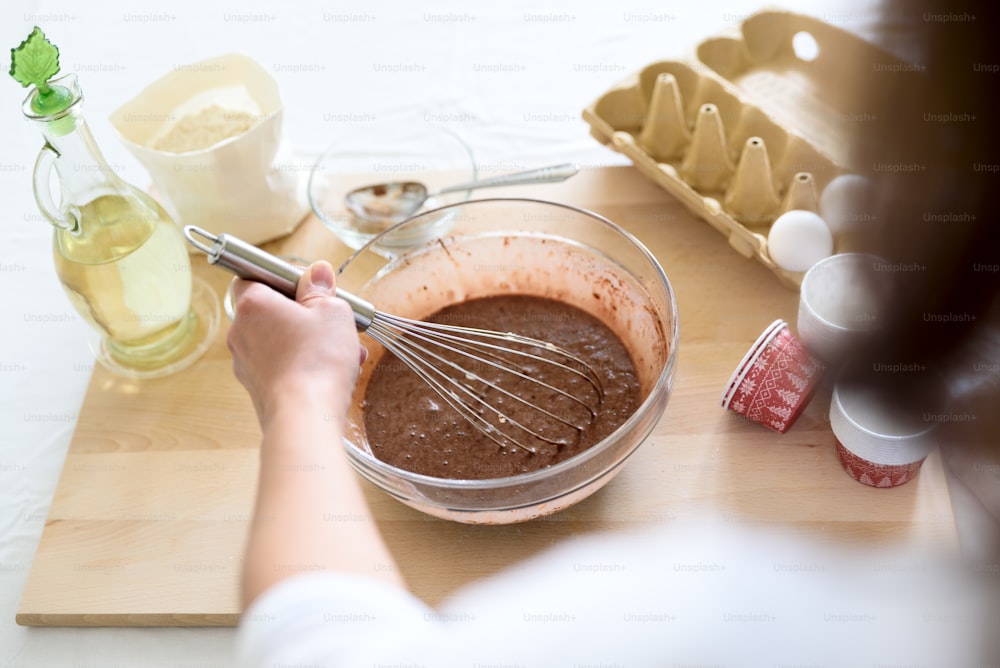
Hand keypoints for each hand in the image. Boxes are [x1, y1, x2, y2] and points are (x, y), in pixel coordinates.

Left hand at [226, 261, 365, 427]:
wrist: (306, 417)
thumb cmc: (316, 360)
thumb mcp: (332, 311)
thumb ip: (321, 289)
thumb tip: (317, 273)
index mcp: (252, 305)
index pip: (251, 276)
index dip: (280, 278)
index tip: (308, 286)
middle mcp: (241, 333)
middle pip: (269, 311)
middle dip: (302, 313)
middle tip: (330, 318)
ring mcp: (246, 364)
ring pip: (279, 340)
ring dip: (308, 340)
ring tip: (343, 350)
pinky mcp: (258, 389)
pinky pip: (281, 366)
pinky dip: (303, 364)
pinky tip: (333, 371)